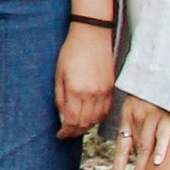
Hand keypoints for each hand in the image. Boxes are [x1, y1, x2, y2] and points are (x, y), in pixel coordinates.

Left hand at [54, 20, 115, 140]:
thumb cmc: (72, 51)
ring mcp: (103, 92)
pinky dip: (98, 118)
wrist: (92, 35)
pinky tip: (91, 117)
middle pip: (84, 124)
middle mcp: (91, 94)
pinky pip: (106, 111)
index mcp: (75, 91)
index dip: (65, 131)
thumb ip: (59, 97)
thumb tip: (61, 116)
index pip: (71, 121)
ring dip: (86, 127)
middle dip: (74, 132)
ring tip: (77, 127)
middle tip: (67, 133)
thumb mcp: (59, 73)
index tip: (60, 134)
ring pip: (96, 120)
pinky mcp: (111, 88)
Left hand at [110, 93, 169, 169]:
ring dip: (144, 165)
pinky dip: (161, 148)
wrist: (161, 67)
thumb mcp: (135, 100)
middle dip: (134, 169)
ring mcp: (153, 116)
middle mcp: (138, 118)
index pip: (122, 143)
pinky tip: (159, 162)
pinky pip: (164, 134)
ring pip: (147, 145)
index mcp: (128, 116)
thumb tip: (133, 139)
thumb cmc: (149, 86)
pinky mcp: (167, 114)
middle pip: (136, 148)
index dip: (119, 162)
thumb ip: (135, 120)